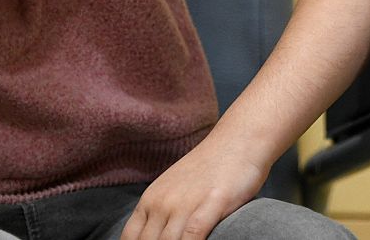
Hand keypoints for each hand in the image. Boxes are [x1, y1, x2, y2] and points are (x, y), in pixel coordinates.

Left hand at [120, 137, 267, 239]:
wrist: (239, 140)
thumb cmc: (210, 168)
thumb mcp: (175, 188)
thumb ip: (163, 212)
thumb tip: (157, 236)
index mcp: (150, 200)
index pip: (129, 239)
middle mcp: (162, 203)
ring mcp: (185, 204)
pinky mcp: (211, 204)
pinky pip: (192, 237)